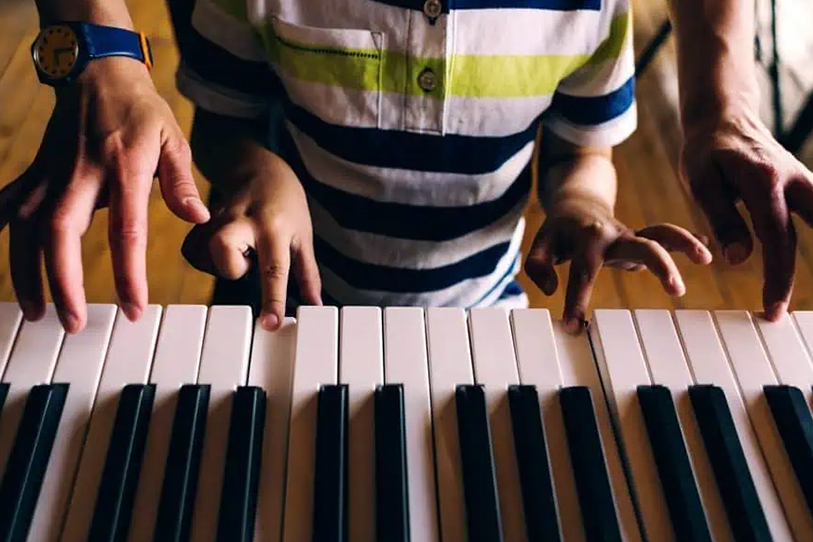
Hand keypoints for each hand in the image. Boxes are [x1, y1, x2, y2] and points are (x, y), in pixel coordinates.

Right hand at [0, 57, 209, 332]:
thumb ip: (182, 180)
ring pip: (26, 227)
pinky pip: (7, 205)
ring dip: (27, 272)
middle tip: (73, 322)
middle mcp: (80, 173)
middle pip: (61, 233)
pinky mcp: (35, 173)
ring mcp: (52, 173)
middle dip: (63, 282)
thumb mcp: (173, 138)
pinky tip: (3, 266)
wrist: (97, 73)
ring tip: (38, 311)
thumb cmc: (141, 111)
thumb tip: (198, 217)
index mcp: (124, 167)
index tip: (133, 307)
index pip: (126, 231)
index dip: (128, 274)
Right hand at [181, 148, 320, 329]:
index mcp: (274, 227)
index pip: (274, 270)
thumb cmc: (286, 205)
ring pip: (207, 258)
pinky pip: (193, 253)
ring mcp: (215, 218)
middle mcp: (242, 221)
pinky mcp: (196, 221)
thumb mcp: (303, 237)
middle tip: (249, 258)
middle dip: (233, 268)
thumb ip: (308, 275)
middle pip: (225, 257)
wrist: (259, 168)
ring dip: (224, 263)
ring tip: (241, 248)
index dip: (273, 301)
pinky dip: (207, 257)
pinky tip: (224, 247)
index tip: (270, 324)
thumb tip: (315, 307)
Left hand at [525, 194, 711, 331]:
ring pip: (662, 233)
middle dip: (661, 265)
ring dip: (685, 243)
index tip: (573, 327)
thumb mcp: (541, 243)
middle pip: (642, 245)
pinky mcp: (641, 239)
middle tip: (677, 291)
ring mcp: (631, 236)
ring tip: (706, 258)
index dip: (577, 300)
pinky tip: (709, 247)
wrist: (577, 204)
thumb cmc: (559, 230)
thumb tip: (551, 290)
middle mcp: (614, 235)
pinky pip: (667, 235)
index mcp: (587, 238)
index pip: (583, 272)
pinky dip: (689, 238)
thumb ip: (537, 265)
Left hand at [680, 108, 812, 319]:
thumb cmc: (707, 151)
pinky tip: (798, 266)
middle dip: (792, 277)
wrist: (724, 118)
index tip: (770, 307)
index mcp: (764, 179)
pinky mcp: (803, 184)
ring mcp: (802, 180)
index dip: (777, 276)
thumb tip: (738, 260)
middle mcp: (792, 179)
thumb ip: (722, 218)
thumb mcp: (701, 181)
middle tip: (777, 314)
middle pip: (802, 236)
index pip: (776, 237)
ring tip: (790, 295)